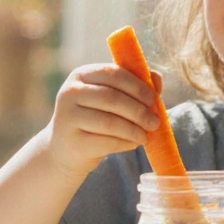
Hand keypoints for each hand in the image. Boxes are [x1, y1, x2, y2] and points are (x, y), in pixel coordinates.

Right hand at [41, 63, 162, 177]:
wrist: (66, 149)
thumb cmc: (94, 118)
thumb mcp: (109, 97)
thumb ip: (133, 85)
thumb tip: (157, 79)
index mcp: (81, 75)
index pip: (113, 74)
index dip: (137, 86)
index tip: (154, 99)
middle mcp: (70, 93)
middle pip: (112, 98)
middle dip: (138, 111)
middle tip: (155, 122)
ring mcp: (67, 117)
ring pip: (109, 122)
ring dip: (134, 130)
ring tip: (145, 136)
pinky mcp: (72, 142)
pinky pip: (106, 142)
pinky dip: (125, 143)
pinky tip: (133, 144)